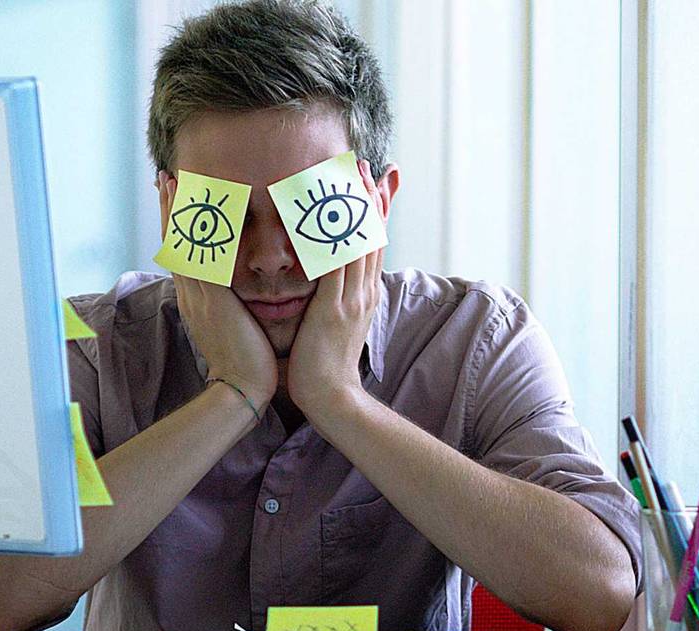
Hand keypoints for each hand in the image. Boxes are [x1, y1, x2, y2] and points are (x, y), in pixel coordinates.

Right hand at [158, 172, 277, 406]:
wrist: (240, 390)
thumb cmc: (247, 361)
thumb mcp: (234, 326)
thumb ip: (231, 306)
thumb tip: (236, 295)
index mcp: (198, 299)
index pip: (185, 253)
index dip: (177, 225)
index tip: (175, 198)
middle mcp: (192, 293)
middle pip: (175, 241)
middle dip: (169, 208)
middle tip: (164, 178)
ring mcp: (198, 295)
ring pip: (183, 244)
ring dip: (176, 210)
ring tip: (172, 181)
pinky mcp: (212, 299)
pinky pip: (200, 258)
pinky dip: (196, 233)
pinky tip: (197, 209)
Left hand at [287, 159, 386, 412]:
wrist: (332, 398)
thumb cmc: (326, 367)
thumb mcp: (338, 327)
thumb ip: (336, 302)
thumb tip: (333, 287)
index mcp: (364, 296)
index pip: (372, 245)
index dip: (374, 212)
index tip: (374, 183)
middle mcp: (363, 292)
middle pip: (371, 234)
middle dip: (369, 197)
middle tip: (365, 165)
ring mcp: (352, 298)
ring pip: (358, 242)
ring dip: (354, 205)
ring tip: (351, 175)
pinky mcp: (334, 307)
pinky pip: (334, 262)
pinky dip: (331, 234)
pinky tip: (324, 212)